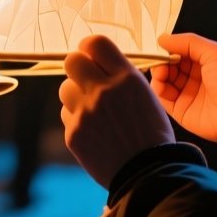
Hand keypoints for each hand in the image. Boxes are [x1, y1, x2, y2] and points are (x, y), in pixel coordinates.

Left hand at [60, 35, 175, 187]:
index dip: (90, 48)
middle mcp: (102, 91)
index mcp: (125, 78)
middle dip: (78, 68)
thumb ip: (120, 75)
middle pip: (71, 61)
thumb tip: (97, 60)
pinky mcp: (73, 133)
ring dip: (77, 96)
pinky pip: (67, 115)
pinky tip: (95, 131)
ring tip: (95, 111)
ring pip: (65, 89)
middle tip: (88, 79)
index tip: (91, 55)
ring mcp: (85, 113)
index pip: (94, 43)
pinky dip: (78, 120)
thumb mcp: (145, 94)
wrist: (148, 173)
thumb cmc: (151, 132)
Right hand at [150, 33, 216, 154]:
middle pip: (169, 64)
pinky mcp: (180, 109)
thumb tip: (162, 39)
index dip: (169, 47)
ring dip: (158, 73)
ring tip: (162, 73)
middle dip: (162, 60)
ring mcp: (186, 92)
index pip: (179, 50)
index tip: (161, 46)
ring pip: (163, 78)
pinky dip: (157, 88)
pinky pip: (162, 96)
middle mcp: (194, 76)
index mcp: (204, 61)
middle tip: (161, 61)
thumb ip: (189, 42)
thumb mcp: (215, 53)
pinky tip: (161, 84)